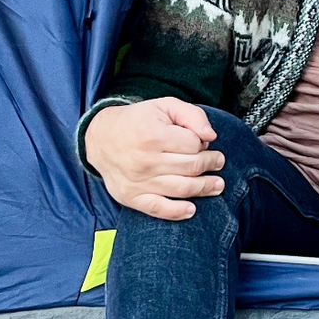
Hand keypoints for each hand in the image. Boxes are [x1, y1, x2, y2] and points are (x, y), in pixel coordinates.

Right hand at [85, 97, 224, 221]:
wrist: (100, 138)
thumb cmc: (138, 121)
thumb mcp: (165, 106)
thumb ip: (192, 115)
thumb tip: (211, 137)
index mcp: (153, 135)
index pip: (193, 145)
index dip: (203, 144)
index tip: (202, 143)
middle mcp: (145, 160)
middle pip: (191, 167)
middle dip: (210, 164)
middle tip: (218, 162)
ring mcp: (138, 181)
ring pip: (181, 189)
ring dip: (204, 188)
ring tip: (217, 185)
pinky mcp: (131, 196)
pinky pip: (158, 209)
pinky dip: (177, 212)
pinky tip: (192, 209)